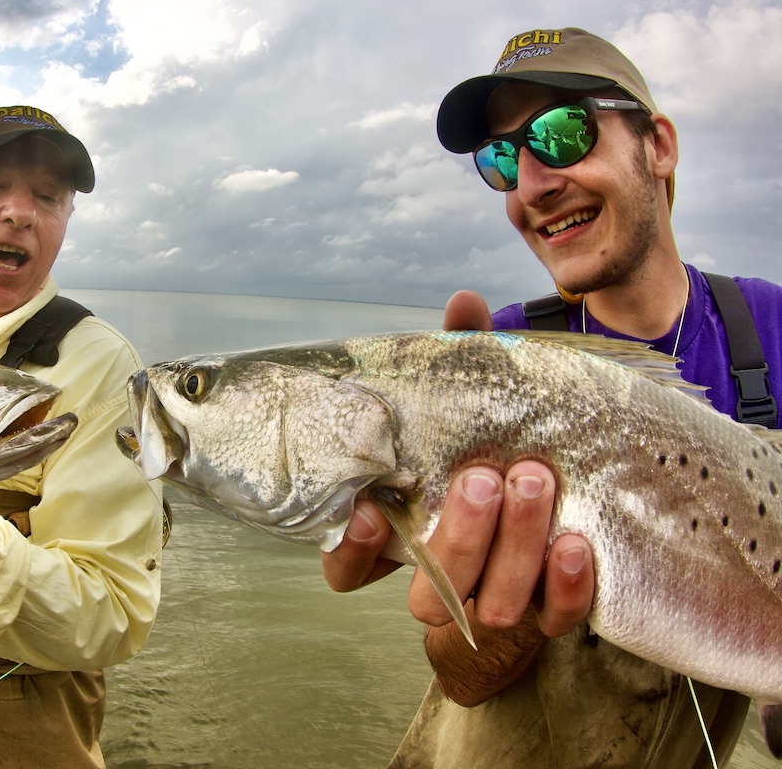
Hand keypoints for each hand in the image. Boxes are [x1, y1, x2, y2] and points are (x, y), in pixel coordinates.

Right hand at [321, 289, 594, 637]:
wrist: (573, 496)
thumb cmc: (496, 446)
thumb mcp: (475, 405)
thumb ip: (461, 361)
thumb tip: (464, 302)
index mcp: (402, 536)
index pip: (347, 568)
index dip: (352, 552)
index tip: (370, 511)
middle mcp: (442, 578)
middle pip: (427, 595)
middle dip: (459, 537)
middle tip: (483, 477)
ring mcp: (494, 599)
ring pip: (489, 606)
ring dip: (510, 548)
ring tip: (533, 480)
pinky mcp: (550, 612)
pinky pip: (554, 618)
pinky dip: (563, 586)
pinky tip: (574, 541)